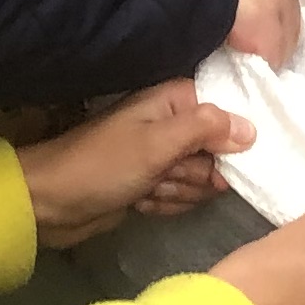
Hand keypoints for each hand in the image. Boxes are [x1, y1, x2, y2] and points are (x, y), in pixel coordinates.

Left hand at [20, 81, 254, 248]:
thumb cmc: (102, 165)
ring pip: (202, 179)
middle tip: (167, 175)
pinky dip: (164, 203)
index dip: (227, 141)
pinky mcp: (155, 183)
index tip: (217, 161)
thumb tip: (252, 128)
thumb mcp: (156, 143)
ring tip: (147, 188)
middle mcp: (174, 124)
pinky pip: (183, 196)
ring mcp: (164, 156)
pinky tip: (140, 202)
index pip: (227, 113)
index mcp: (175, 100)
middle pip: (219, 152)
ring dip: (178, 191)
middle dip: (196, 173)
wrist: (51, 202)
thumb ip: (206, 129)